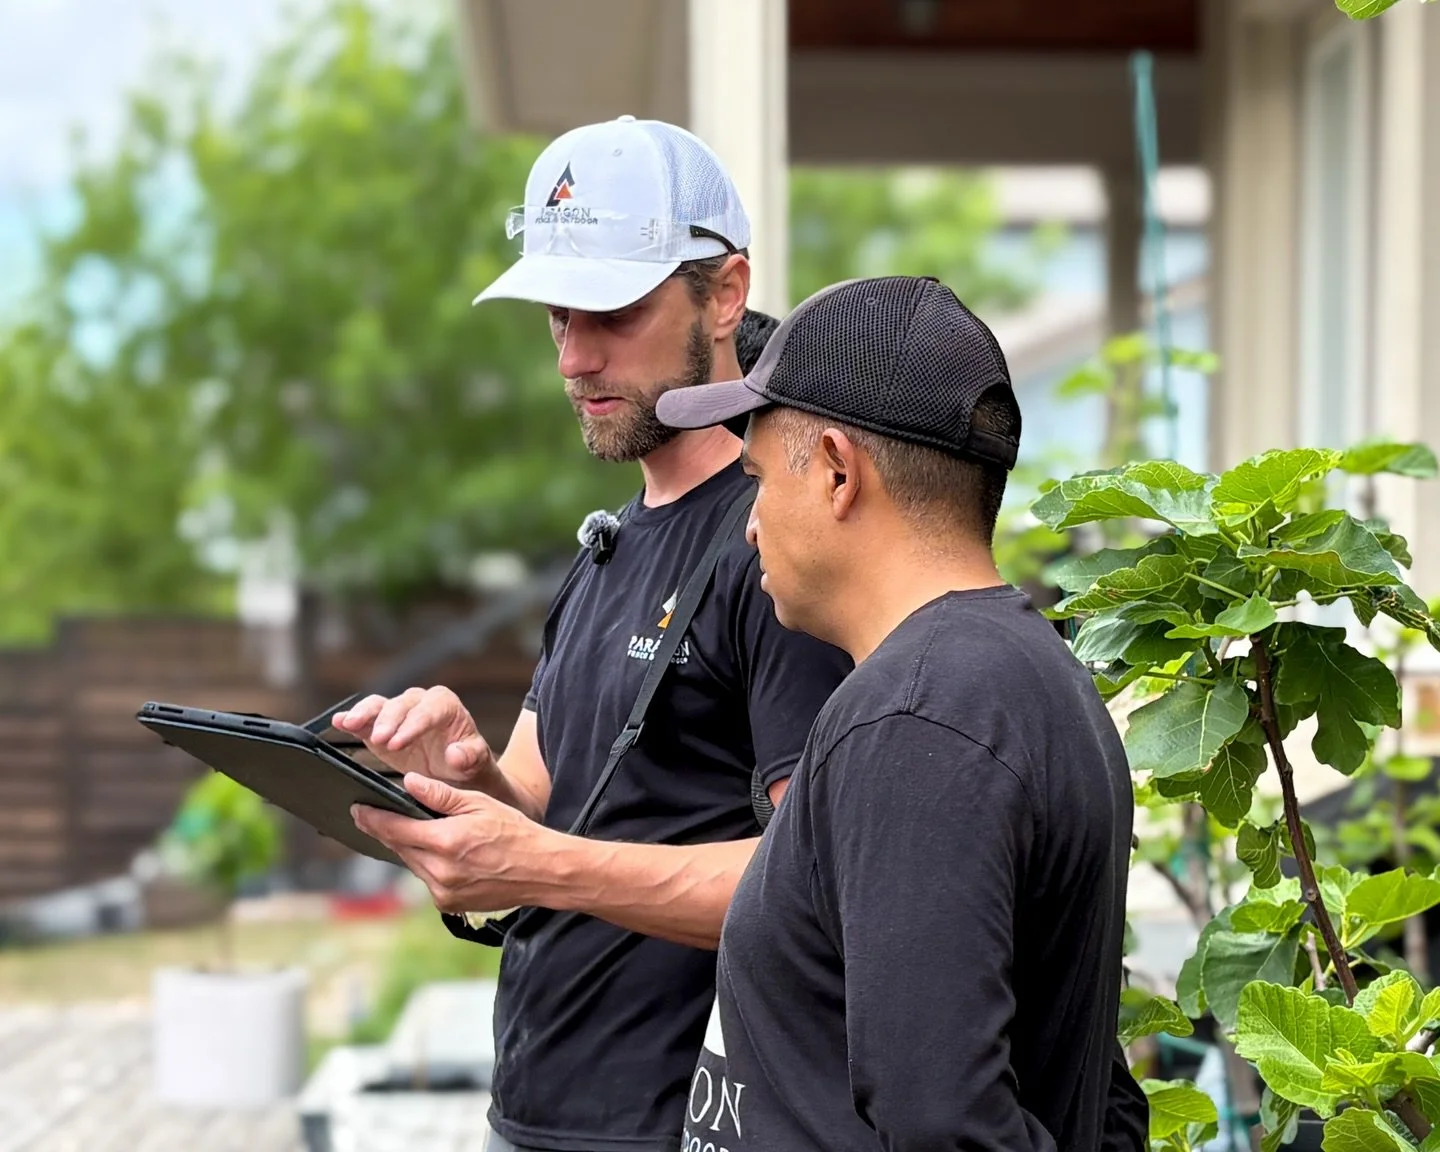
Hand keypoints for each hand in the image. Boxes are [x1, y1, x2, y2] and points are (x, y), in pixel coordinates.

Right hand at [332, 687, 498, 791]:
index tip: (398, 743)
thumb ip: (470, 757)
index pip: (427, 711)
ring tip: (351, 724)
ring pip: (379, 705)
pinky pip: (365, 716)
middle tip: (379, 740)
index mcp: (444, 705)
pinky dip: (351, 717)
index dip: (412, 726)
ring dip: (364, 714)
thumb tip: (455, 754)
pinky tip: (338, 722)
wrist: (455, 772)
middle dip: (388, 721)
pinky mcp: (380, 724)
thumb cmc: (468, 762)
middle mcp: (419, 702)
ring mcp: (398, 712)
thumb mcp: (476, 762)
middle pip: (400, 705)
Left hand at [352, 774, 557, 914]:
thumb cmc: (516, 833)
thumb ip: (440, 795)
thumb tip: (408, 783)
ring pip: (412, 865)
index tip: (357, 809)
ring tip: (410, 831)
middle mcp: (440, 872)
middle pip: (399, 848)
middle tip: (374, 816)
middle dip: (387, 832)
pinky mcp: (450, 905)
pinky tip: (438, 853)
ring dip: (409, 848)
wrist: (543, 871)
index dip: (372, 819)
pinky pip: (427, 880)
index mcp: (445, 842)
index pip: (394, 829)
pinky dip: (427, 865)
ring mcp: (444, 892)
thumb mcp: (479, 804)